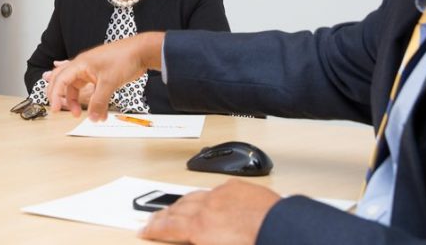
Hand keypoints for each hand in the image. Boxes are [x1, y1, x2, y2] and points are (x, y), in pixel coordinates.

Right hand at [47, 32, 164, 119]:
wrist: (142, 51)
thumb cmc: (124, 58)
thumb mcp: (109, 82)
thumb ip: (99, 102)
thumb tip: (93, 118)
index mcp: (80, 64)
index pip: (60, 79)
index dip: (55, 95)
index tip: (55, 109)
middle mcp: (83, 67)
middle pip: (63, 82)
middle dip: (60, 96)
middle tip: (59, 109)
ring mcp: (91, 71)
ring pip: (77, 88)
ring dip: (77, 101)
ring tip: (80, 114)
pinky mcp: (101, 76)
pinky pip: (91, 90)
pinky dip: (93, 101)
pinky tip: (99, 112)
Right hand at [140, 180, 280, 244]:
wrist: (280, 227)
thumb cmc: (254, 243)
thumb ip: (204, 240)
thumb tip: (196, 237)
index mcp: (200, 228)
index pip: (168, 227)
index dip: (154, 229)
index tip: (144, 229)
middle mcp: (206, 208)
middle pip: (176, 209)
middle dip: (162, 215)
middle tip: (152, 218)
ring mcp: (221, 195)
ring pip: (193, 196)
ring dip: (180, 203)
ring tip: (173, 207)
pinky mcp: (236, 187)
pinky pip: (216, 190)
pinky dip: (206, 196)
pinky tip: (207, 198)